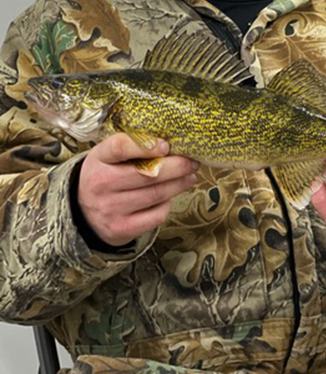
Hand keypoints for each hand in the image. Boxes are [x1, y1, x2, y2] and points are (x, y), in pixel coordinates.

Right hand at [78, 133, 198, 246]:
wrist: (84, 214)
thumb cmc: (107, 176)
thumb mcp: (109, 157)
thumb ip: (133, 148)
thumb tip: (173, 145)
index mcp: (98, 159)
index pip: (120, 147)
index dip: (146, 145)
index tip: (166, 145)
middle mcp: (101, 184)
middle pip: (147, 174)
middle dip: (176, 167)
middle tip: (192, 162)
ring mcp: (110, 208)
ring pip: (155, 195)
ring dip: (179, 184)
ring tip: (190, 177)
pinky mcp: (121, 228)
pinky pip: (156, 215)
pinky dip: (167, 205)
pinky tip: (170, 197)